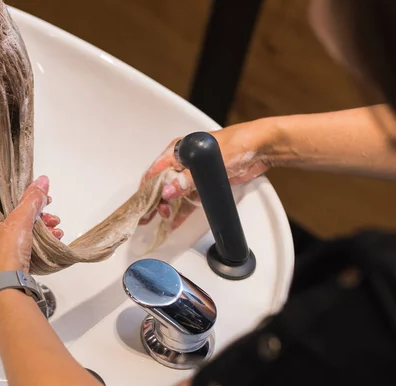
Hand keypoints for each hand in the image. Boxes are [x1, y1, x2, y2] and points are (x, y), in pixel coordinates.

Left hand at [0, 176, 62, 282]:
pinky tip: (53, 240)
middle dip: (37, 218)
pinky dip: (37, 244)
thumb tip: (43, 179)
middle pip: (14, 221)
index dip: (21, 202)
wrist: (7, 290)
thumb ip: (31, 200)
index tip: (39, 201)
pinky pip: (24, 250)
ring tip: (56, 229)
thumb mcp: (19, 221)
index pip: (0, 206)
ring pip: (21, 236)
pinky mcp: (7, 269)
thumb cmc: (5, 252)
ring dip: (41, 231)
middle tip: (52, 217)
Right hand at [139, 120, 272, 228]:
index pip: (155, 171)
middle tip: (150, 217)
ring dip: (168, 208)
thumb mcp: (207, 163)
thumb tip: (167, 192)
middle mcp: (182, 162)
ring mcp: (193, 174)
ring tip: (163, 221)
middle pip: (162, 184)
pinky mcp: (203, 185)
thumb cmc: (236, 145)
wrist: (260, 148)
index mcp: (178, 150)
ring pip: (174, 194)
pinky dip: (181, 211)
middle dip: (155, 201)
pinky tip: (174, 222)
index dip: (147, 189)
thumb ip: (186, 179)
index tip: (143, 205)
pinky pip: (188, 200)